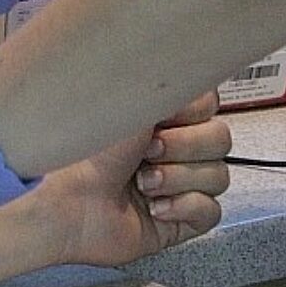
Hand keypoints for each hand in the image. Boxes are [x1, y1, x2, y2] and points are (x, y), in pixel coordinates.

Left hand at [33, 93, 230, 267]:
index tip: (161, 118)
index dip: (194, 112)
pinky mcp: (177, 221)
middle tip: (147, 153)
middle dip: (185, 146)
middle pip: (220, 140)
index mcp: (157, 116)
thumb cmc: (84, 149)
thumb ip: (166, 80)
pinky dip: (184, 207)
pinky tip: (153, 207)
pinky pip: (210, 212)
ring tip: (142, 183)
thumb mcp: (125, 100)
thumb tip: (192, 66)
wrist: (65, 201)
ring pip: (218, 176)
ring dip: (178, 178)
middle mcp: (169, 148)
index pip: (209, 105)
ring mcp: (175, 185)